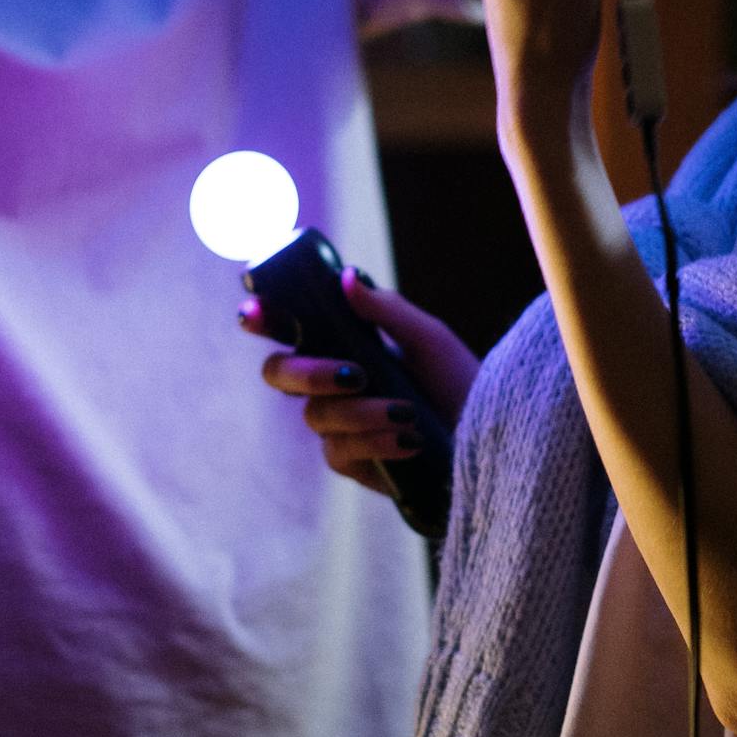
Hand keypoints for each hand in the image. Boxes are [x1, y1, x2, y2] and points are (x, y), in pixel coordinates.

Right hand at [240, 272, 478, 496]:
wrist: (484, 437)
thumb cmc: (457, 382)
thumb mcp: (428, 339)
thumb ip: (386, 309)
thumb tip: (346, 276)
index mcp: (343, 342)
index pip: (288, 326)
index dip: (261, 317)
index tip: (252, 310)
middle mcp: (330, 381)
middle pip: (279, 372)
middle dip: (308, 372)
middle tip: (354, 373)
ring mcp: (335, 423)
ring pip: (314, 414)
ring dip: (361, 412)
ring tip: (406, 412)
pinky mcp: (349, 460)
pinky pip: (338, 450)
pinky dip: (375, 441)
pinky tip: (408, 440)